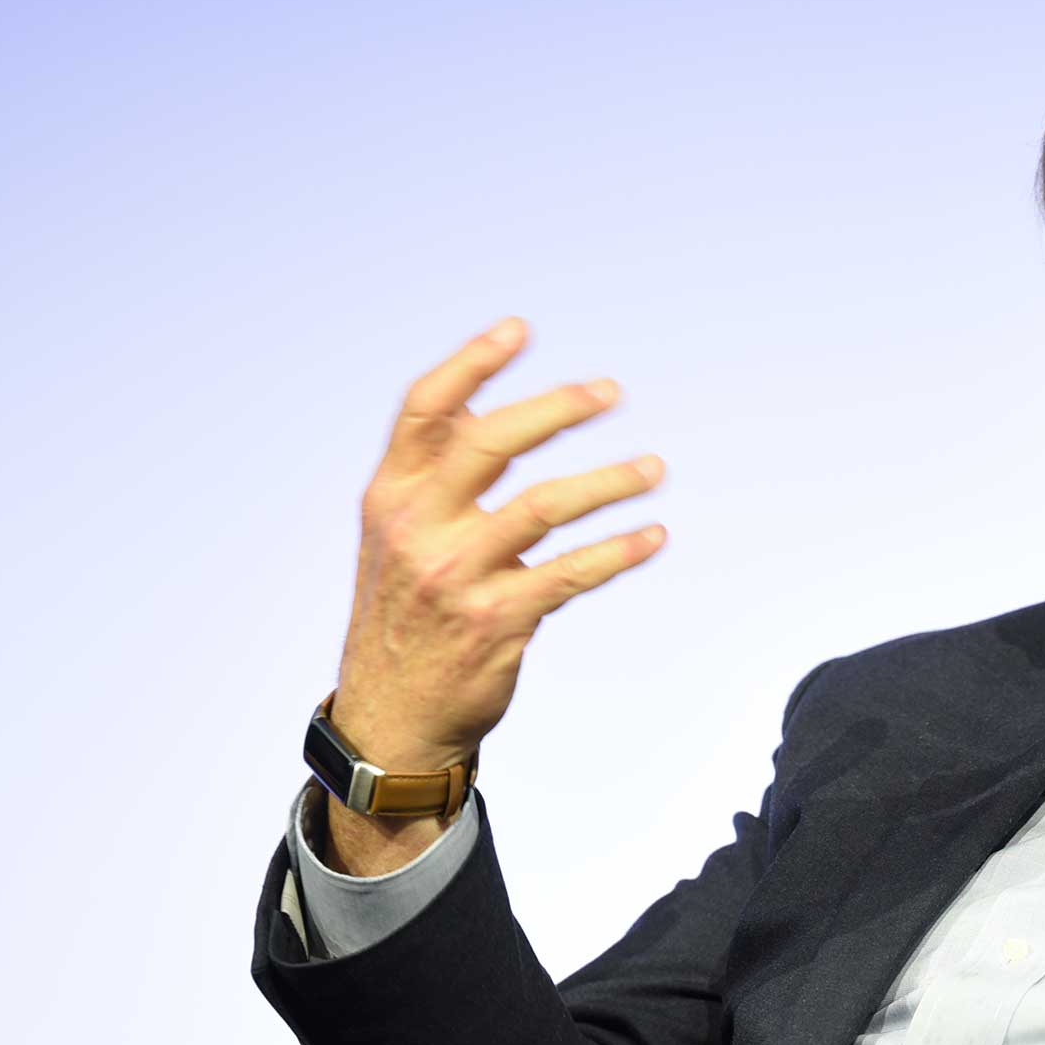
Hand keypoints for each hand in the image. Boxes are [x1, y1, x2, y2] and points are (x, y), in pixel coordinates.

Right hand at [324, 317, 666, 870]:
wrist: (390, 717)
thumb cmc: (405, 614)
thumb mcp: (396, 538)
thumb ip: (434, 477)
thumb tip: (483, 405)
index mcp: (390, 496)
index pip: (426, 411)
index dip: (472, 362)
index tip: (521, 328)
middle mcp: (417, 528)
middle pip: (490, 443)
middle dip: (556, 408)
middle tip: (611, 392)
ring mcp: (455, 576)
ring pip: (544, 505)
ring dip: (608, 482)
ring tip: (654, 469)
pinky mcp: (496, 621)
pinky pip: (571, 573)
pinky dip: (618, 551)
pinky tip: (652, 537)